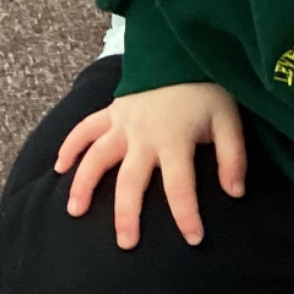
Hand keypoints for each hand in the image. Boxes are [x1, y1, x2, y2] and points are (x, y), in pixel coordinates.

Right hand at [55, 82, 246, 248]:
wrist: (183, 49)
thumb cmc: (208, 89)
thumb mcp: (229, 120)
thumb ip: (233, 157)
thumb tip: (235, 193)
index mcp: (174, 139)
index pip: (180, 186)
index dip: (186, 216)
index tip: (193, 240)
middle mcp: (143, 135)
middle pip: (130, 181)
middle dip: (127, 215)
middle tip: (126, 243)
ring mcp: (122, 124)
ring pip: (97, 158)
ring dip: (84, 185)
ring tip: (75, 211)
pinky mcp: (111, 112)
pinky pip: (84, 129)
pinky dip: (69, 146)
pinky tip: (59, 168)